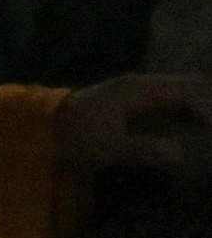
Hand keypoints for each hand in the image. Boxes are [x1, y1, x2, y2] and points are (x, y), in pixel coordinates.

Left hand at [64, 75, 211, 184]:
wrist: (43, 126)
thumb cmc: (75, 136)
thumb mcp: (107, 148)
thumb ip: (144, 150)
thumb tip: (180, 154)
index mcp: (139, 90)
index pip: (186, 92)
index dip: (206, 109)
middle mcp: (141, 83)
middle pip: (187, 85)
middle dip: (206, 103)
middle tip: (211, 127)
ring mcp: (136, 89)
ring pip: (179, 89)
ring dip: (197, 104)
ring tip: (207, 125)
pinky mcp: (131, 98)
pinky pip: (168, 97)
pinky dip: (184, 107)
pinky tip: (193, 122)